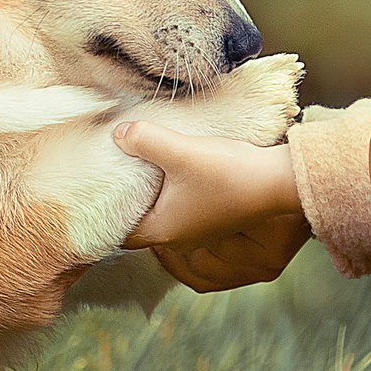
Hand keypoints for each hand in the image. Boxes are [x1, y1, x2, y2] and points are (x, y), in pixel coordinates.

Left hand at [112, 118, 309, 292]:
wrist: (277, 180)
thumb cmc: (229, 173)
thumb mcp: (180, 151)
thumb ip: (144, 140)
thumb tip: (117, 134)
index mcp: (163, 230)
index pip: (118, 232)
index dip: (102, 212)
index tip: (92, 190)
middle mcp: (178, 236)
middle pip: (138, 221)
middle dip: (123, 200)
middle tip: (110, 172)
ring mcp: (198, 228)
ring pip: (160, 213)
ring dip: (149, 195)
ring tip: (136, 165)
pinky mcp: (213, 214)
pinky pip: (179, 206)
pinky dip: (168, 192)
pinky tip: (170, 167)